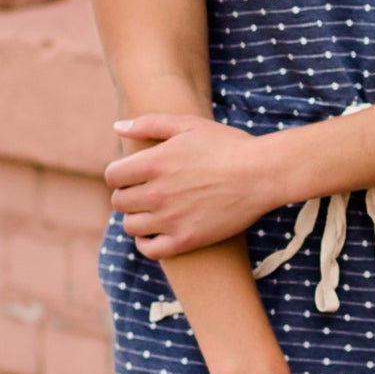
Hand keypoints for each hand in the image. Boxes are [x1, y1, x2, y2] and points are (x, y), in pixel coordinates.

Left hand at [107, 114, 285, 257]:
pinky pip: (149, 249)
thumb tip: (117, 128)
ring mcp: (170, 219)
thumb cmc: (227, 146)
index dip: (120, 175)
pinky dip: (146, 242)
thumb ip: (149, 124)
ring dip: (137, 218)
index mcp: (153, 163)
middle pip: (119, 202)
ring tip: (152, 211)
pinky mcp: (185, 240)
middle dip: (128, 195)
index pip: (112, 176)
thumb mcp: (188, 125)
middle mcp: (157, 193)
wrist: (262, 174)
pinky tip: (156, 232)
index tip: (133, 176)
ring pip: (131, 225)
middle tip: (145, 192)